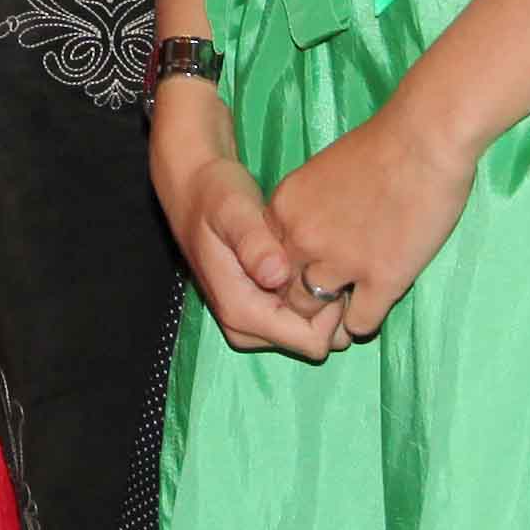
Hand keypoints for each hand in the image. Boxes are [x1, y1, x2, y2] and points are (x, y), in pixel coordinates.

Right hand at [153, 77, 338, 361]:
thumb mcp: (232, 210)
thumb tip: (276, 275)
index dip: (332, 311)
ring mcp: (251, 323)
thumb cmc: (215, 194)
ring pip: (311, 333)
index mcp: (241, 312)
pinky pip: (302, 319)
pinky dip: (314, 297)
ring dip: (324, 302)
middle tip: (333, 261)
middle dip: (331, 309)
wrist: (194, 187)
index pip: (311, 341)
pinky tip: (312, 262)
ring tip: (323, 258)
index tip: (334, 269)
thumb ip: (253, 243)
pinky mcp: (259, 312)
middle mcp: (245, 328)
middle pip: (313, 341)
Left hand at [261, 103, 479, 344]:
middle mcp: (302, 239)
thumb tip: (313, 228)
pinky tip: (375, 306)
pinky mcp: (381, 279)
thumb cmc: (381, 145)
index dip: (288, 269)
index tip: (308, 271)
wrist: (424, 139)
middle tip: (325, 302)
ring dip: (331, 316)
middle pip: (285, 290)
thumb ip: (309, 205)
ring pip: (316, 311)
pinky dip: (365, 322)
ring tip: (346, 314)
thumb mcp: (323, 170)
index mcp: (285, 209)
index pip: (266, 259)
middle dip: (304, 299)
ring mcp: (339, 262)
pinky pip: (360, 324)